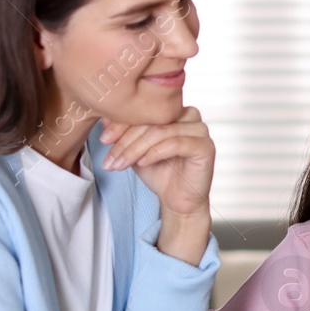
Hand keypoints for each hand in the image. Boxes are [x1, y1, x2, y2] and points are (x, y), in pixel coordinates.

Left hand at [100, 106, 214, 219]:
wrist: (178, 200)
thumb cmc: (159, 172)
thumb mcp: (134, 150)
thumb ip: (123, 133)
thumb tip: (104, 117)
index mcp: (174, 110)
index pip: (145, 110)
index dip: (121, 124)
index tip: (103, 140)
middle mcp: (189, 115)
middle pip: (152, 120)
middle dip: (126, 140)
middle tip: (110, 159)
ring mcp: (200, 130)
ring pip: (161, 132)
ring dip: (136, 149)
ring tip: (121, 164)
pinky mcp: (206, 146)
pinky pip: (176, 144)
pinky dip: (155, 153)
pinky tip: (142, 164)